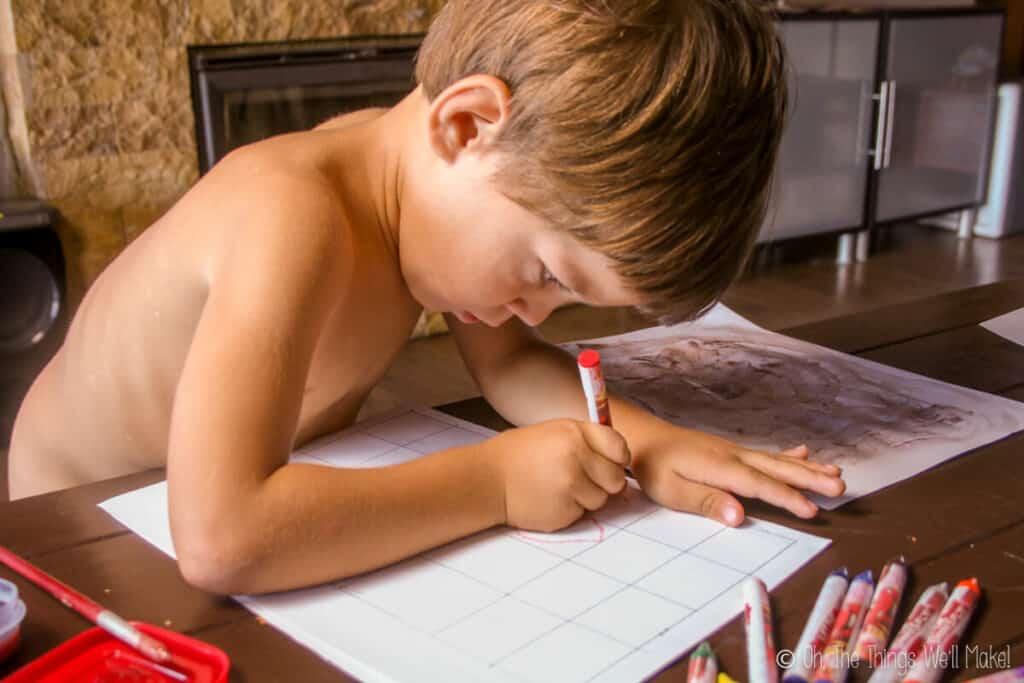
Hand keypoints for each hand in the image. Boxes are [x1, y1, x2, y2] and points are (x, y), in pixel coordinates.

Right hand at [487, 419, 629, 532]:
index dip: (618, 459)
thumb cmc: (518, 455)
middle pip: (616, 479)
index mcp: (575, 432)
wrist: (486, 480)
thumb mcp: (553, 433)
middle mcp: (577, 457)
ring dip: (586, 498)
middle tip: (582, 480)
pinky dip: (569, 510)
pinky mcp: (564, 511)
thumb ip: (585, 443)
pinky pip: (582, 514)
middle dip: (604, 483)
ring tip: (558, 488)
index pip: (619, 448)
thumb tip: (619, 461)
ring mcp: (571, 485)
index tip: (611, 463)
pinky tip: (549, 499)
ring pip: (601, 500)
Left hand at [631, 426, 844, 525]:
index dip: (787, 498)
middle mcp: (733, 456)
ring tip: (835, 472)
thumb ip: (707, 502)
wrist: (645, 437)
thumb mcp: (673, 491)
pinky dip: (787, 455)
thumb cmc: (655, 467)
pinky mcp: (731, 452)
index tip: (812, 510)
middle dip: (810, 479)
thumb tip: (740, 516)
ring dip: (807, 468)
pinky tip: (804, 453)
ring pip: (777, 461)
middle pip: (777, 469)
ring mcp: (734, 451)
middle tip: (841, 486)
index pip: (760, 485)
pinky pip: (765, 454)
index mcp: (720, 467)